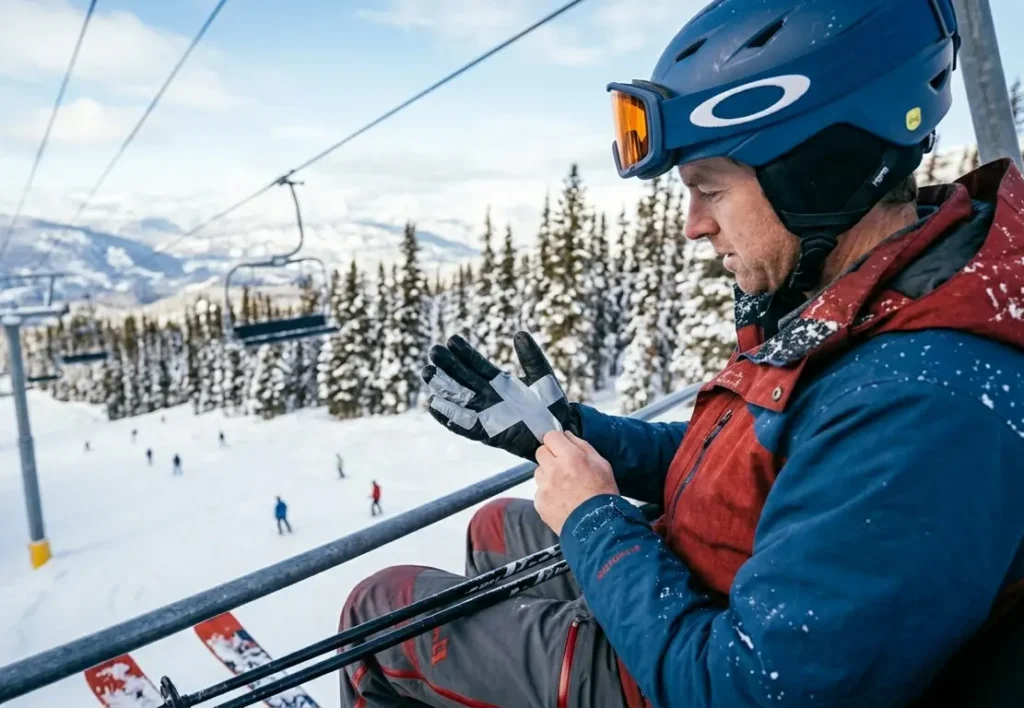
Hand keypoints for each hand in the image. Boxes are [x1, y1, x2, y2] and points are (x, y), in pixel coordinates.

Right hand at [422, 332, 580, 460]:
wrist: (557, 432)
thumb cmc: (550, 405)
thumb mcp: (542, 376)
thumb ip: (531, 357)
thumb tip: (519, 334)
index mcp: (499, 382)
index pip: (477, 363)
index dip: (464, 352)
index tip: (452, 340)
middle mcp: (488, 396)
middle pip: (463, 378)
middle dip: (448, 366)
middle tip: (433, 351)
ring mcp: (486, 414)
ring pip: (459, 399)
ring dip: (443, 387)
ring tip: (428, 373)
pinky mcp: (488, 433)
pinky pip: (465, 425)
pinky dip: (450, 417)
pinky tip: (434, 406)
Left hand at [534, 430, 618, 535]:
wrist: (597, 528)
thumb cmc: (602, 496)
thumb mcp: (602, 465)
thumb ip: (582, 446)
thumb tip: (567, 435)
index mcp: (570, 458)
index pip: (550, 436)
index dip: (556, 441)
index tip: (561, 447)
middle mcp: (554, 470)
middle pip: (541, 452)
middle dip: (551, 457)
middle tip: (564, 467)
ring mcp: (545, 487)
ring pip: (539, 472)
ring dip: (548, 475)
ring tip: (565, 487)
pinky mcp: (540, 502)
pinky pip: (540, 491)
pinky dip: (548, 493)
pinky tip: (562, 500)